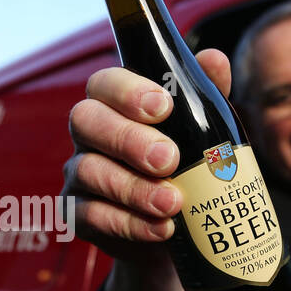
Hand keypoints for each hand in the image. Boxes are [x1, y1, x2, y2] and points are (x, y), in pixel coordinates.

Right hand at [61, 49, 232, 262]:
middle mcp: (89, 133)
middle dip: (128, 139)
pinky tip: (161, 228)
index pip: (104, 83)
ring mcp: (78, 173)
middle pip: (86, 120)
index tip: (163, 107)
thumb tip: (213, 59)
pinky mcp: (77, 214)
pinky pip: (90, 215)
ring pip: (89, 170)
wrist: (177, 231)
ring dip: (133, 188)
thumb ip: (205, 95)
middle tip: (169, 159)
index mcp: (114, 104)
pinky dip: (129, 223)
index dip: (128, 91)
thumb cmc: (185, 166)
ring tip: (173, 203)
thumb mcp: (202, 129)